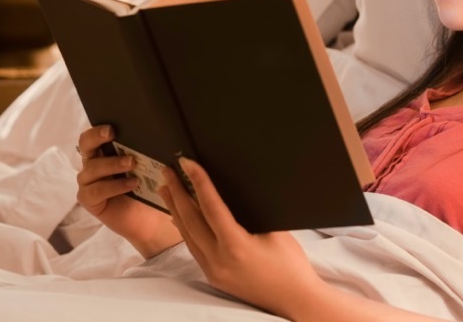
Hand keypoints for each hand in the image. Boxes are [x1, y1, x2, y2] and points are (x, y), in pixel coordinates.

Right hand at [75, 125, 180, 257]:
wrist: (150, 218)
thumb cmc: (149, 188)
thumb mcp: (148, 166)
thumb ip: (144, 150)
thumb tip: (155, 132)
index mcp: (104, 151)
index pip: (93, 135)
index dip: (98, 129)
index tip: (112, 127)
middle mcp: (93, 164)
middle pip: (85, 145)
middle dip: (96, 136)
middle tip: (112, 133)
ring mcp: (88, 182)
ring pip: (92, 168)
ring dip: (112, 164)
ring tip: (132, 163)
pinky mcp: (89, 200)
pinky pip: (95, 190)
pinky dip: (114, 186)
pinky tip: (131, 184)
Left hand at [159, 157, 325, 317]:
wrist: (294, 300)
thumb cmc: (291, 265)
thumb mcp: (275, 231)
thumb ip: (250, 211)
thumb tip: (231, 189)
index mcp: (237, 246)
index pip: (211, 207)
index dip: (198, 181)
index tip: (187, 162)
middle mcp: (219, 260)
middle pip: (190, 220)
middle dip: (177, 193)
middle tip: (168, 171)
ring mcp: (214, 271)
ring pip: (187, 235)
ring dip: (175, 210)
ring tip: (167, 189)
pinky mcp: (213, 277)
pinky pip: (193, 248)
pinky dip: (185, 229)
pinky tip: (180, 217)